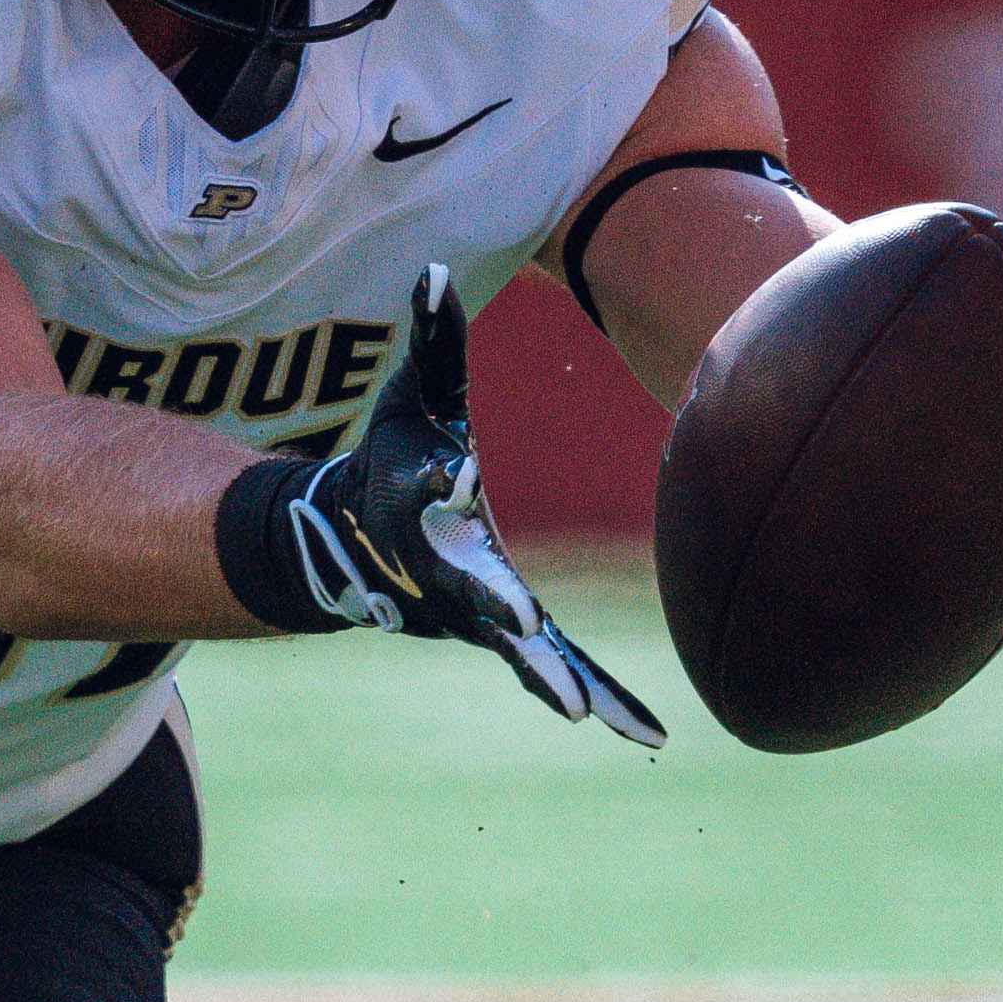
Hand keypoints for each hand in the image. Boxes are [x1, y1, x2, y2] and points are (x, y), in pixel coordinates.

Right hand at [271, 264, 663, 746]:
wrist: (356, 547)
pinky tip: (646, 734)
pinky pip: (558, 672)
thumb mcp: (408, 400)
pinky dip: (599, 700)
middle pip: (473, 590)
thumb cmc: (389, 460)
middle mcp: (443, 570)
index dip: (441, 479)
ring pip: (520, 652)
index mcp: (419, 506)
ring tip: (591, 716)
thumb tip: (433, 267)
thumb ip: (431, 341)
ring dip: (555, 681)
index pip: (429, 488)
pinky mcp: (505, 637)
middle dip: (499, 609)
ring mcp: (473, 615)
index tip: (456, 472)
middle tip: (526, 623)